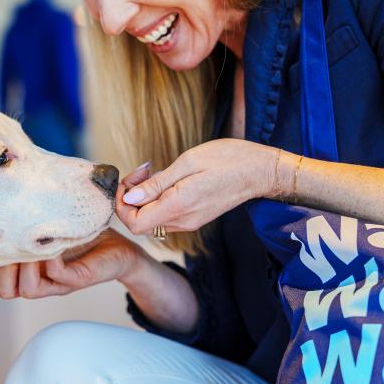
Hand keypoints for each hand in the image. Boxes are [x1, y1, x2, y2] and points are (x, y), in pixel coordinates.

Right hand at [0, 229, 146, 298]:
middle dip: (1, 270)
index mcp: (25, 268)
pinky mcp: (78, 279)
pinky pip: (57, 275)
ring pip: (27, 289)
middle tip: (11, 243)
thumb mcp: (47, 222)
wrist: (119, 246)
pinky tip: (53, 239)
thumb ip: (26, 217)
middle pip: (4, 290)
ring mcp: (57, 282)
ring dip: (25, 267)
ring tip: (32, 243)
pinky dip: (51, 259)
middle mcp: (38, 278)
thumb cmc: (80, 233)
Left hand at [117, 139, 280, 234]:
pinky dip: (158, 199)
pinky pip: (166, 214)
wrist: (260, 171)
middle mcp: (182, 221)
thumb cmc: (228, 160)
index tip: (129, 181)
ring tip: (154, 172)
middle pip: (140, 222)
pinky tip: (167, 179)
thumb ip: (156, 185)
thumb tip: (129, 198)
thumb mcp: (187, 163)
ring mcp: (189, 221)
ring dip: (144, 197)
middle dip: (131, 197)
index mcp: (178, 207)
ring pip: (152, 218)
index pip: (134, 224)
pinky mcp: (195, 217)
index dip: (123, 205)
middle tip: (142, 171)